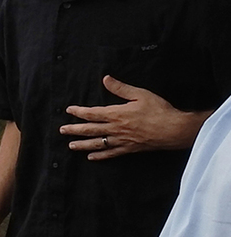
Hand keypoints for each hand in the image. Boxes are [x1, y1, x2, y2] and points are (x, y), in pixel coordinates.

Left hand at [61, 76, 209, 159]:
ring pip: (97, 143)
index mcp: (116, 114)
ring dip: (82, 144)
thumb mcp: (140, 94)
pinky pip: (111, 153)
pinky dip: (100, 155)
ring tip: (71, 145)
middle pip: (90, 129)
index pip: (92, 113)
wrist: (174, 129)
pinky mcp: (129, 149)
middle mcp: (116, 129)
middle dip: (75, 129)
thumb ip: (121, 88)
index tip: (68, 110)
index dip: (79, 112)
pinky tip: (91, 157)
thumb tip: (106, 79)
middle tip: (62, 130)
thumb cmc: (159, 110)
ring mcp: (122, 140)